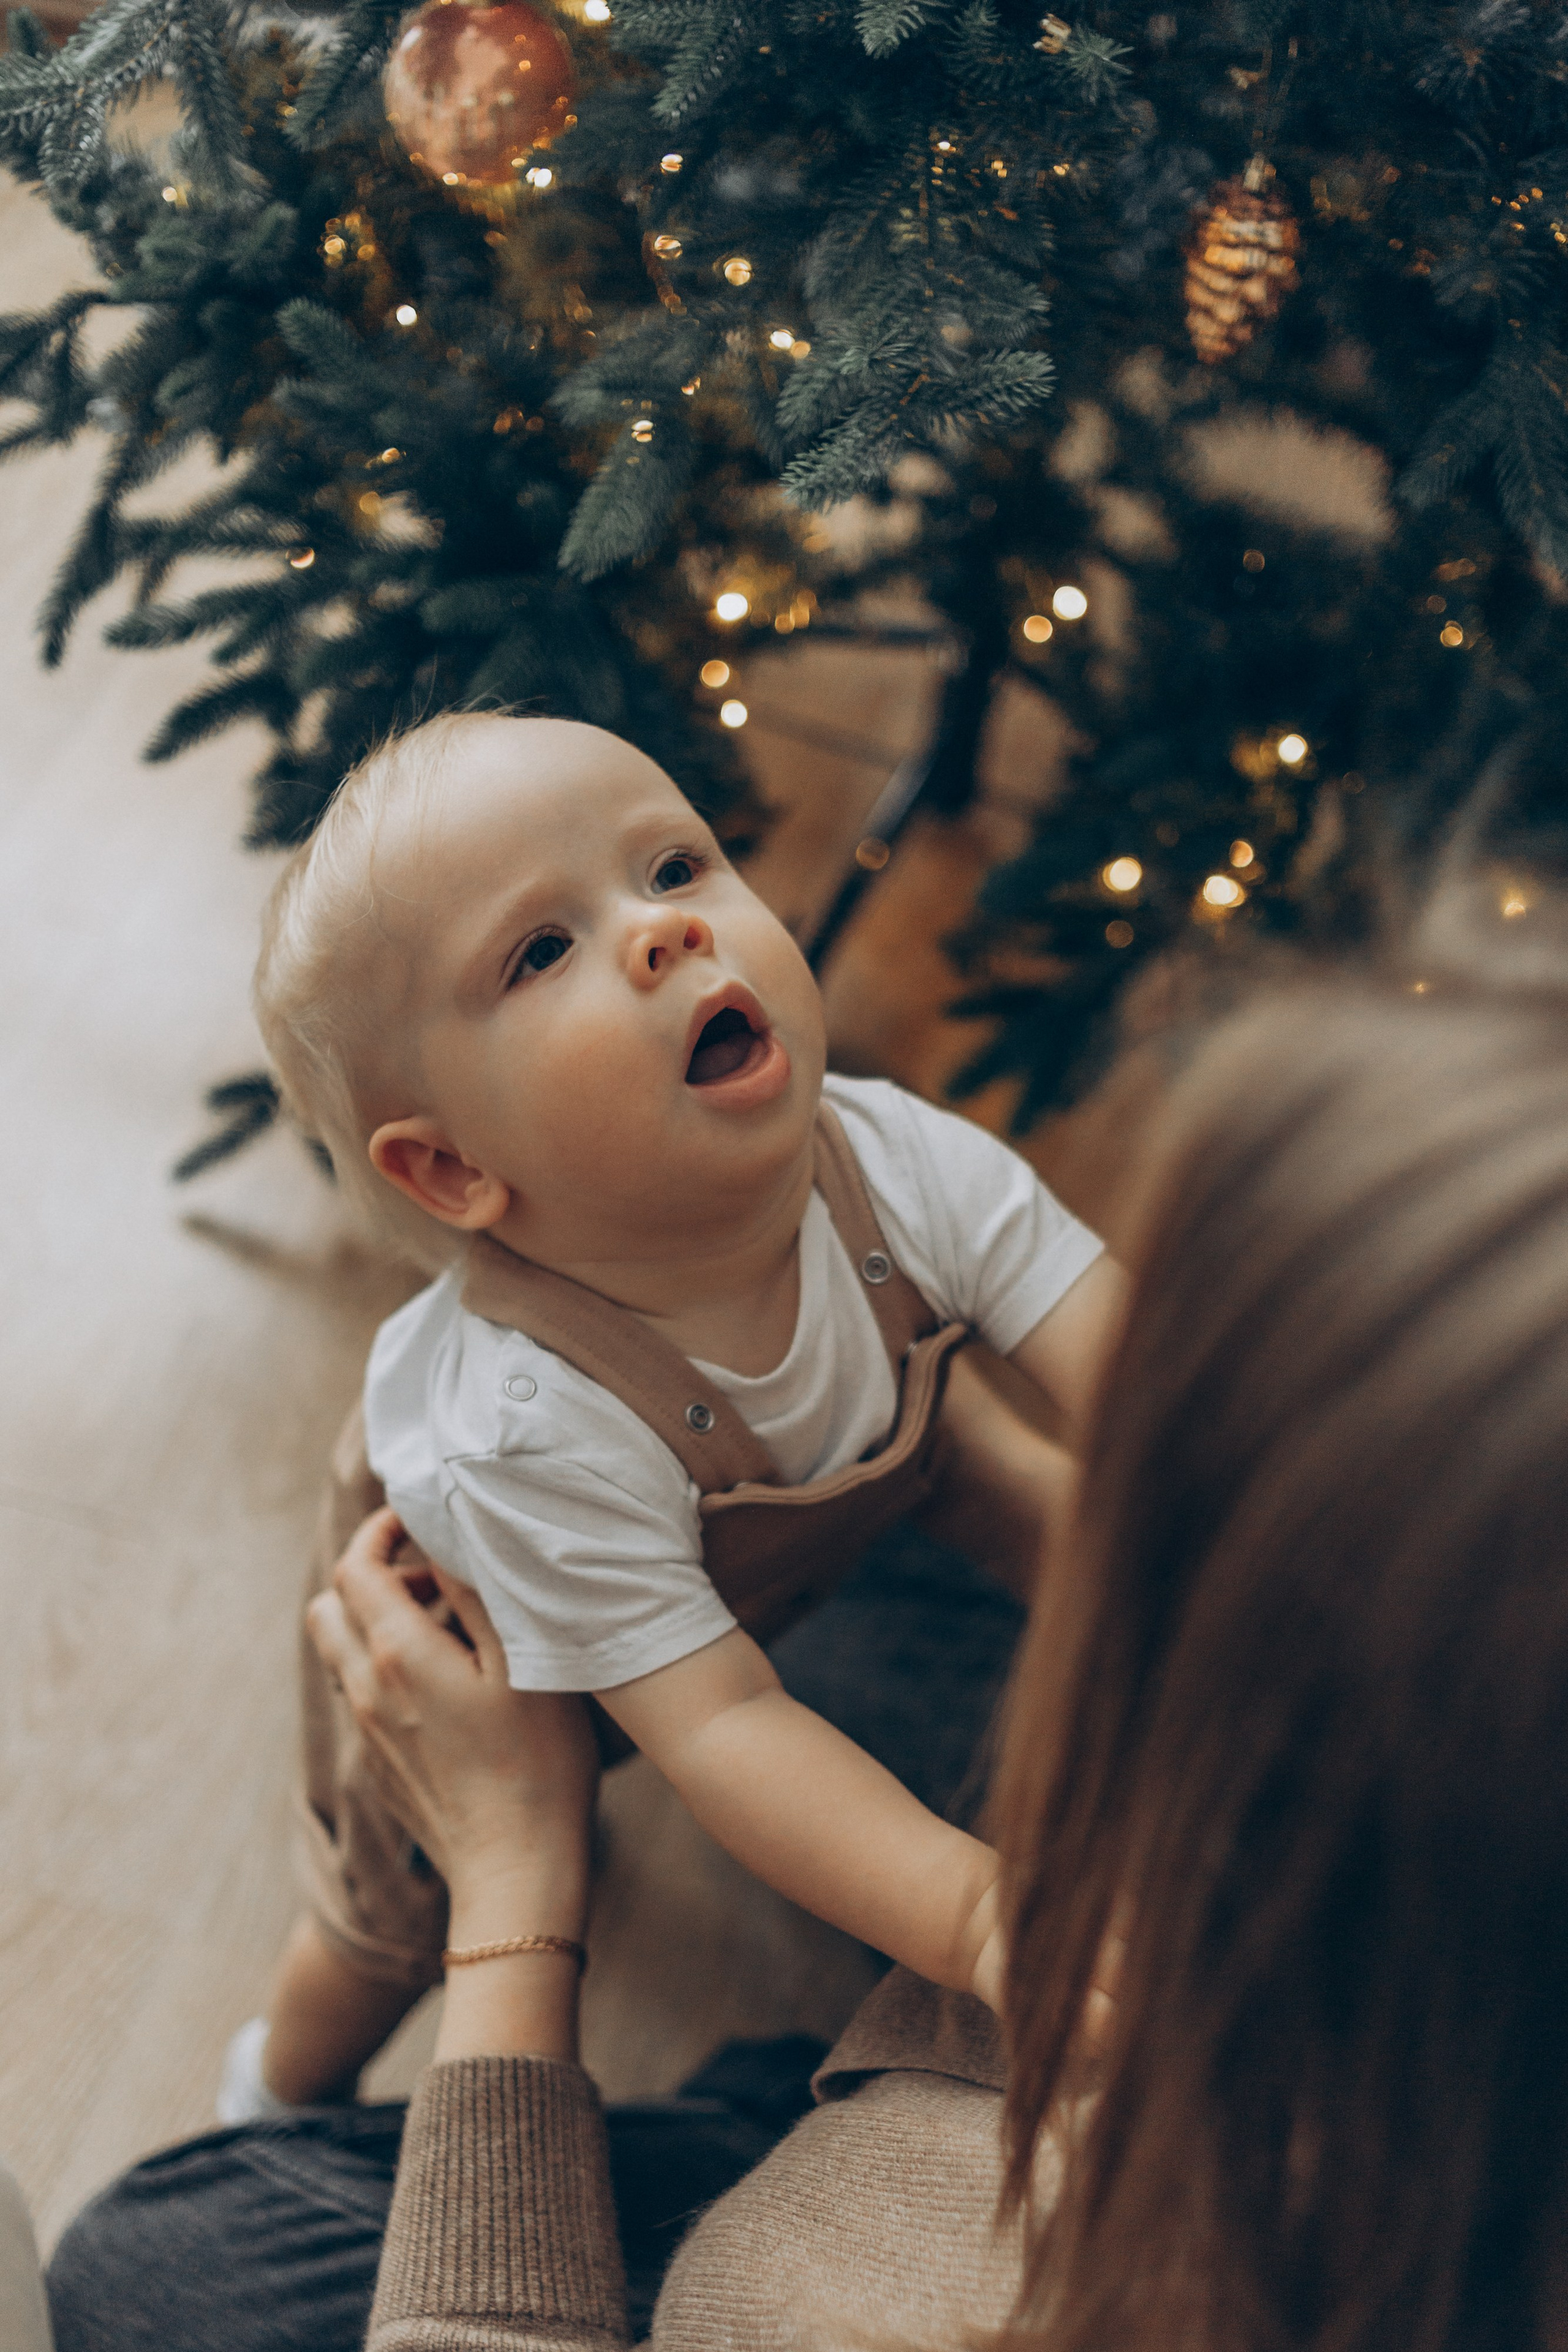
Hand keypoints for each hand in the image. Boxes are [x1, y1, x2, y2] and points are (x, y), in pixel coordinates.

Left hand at [308, 1508, 597, 1925]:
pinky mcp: (380, 1765)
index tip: (418, 1518)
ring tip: (448, 1627)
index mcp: (397, 1653)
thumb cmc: (537, 1764)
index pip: (356, 1565)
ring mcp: (369, 1731)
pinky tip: (450, 1684)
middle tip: (435, 1576)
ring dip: (377, 1620)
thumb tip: (450, 1535)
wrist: (515, 1872)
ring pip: (342, 1651)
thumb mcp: (524, 1661)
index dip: (380, 1529)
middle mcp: (367, 1688)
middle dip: (372, 1572)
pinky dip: (388, 1665)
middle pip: (329, 1604)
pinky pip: (363, 1693)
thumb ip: (479, 1592)